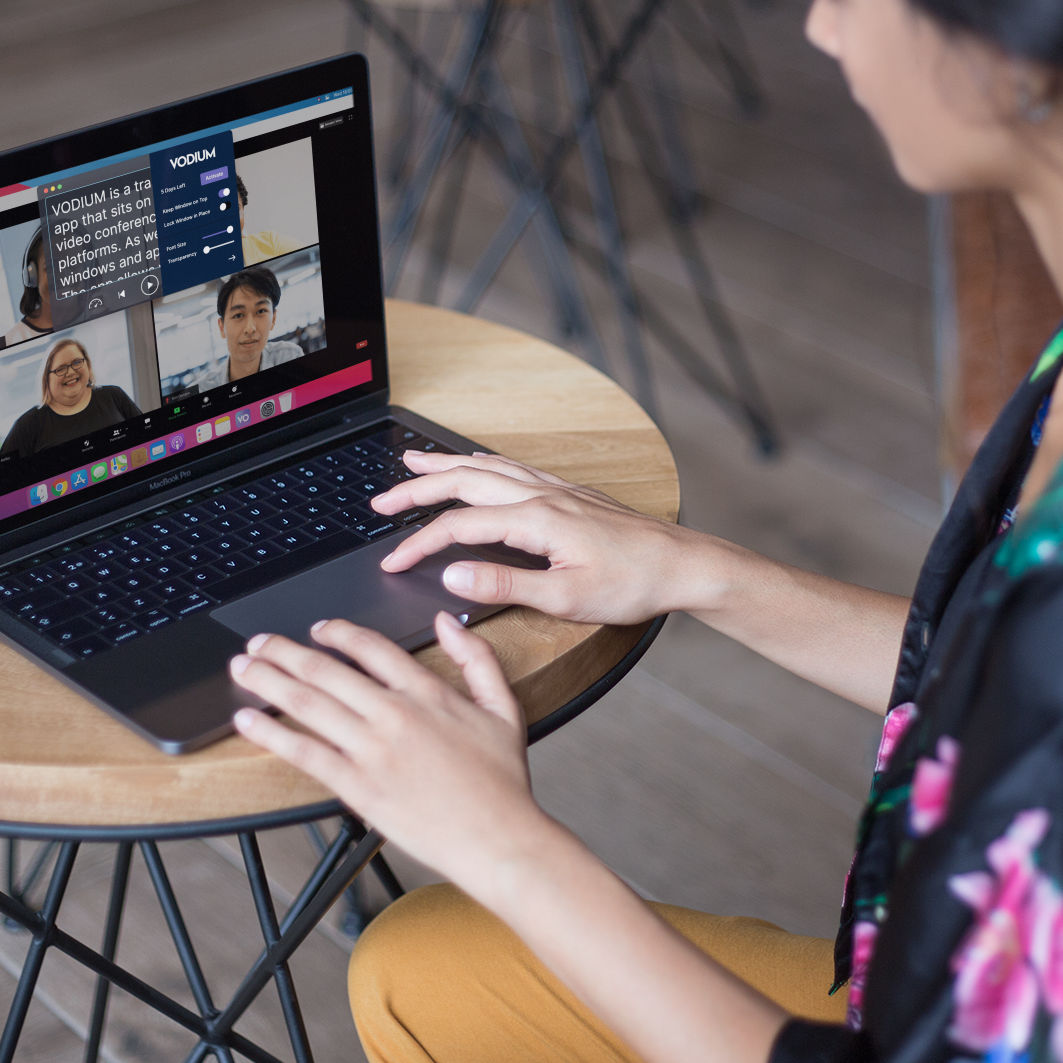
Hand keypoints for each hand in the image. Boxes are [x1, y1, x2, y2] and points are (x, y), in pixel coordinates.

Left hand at [229, 613, 547, 885]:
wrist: (497, 839)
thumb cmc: (502, 783)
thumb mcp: (504, 709)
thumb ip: (477, 658)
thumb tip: (447, 621)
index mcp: (428, 692)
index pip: (371, 647)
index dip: (337, 633)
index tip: (317, 630)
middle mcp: (394, 714)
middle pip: (325, 670)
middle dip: (283, 652)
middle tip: (258, 643)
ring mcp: (372, 750)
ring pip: (307, 703)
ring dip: (267, 681)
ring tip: (242, 669)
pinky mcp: (356, 786)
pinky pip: (304, 752)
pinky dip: (270, 733)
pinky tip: (247, 721)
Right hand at [373, 450, 731, 626]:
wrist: (683, 565)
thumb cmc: (632, 585)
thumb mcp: (565, 599)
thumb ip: (504, 587)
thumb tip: (452, 576)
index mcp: (536, 520)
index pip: (459, 527)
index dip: (418, 545)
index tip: (391, 562)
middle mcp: (542, 495)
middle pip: (465, 481)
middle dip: (417, 489)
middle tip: (380, 502)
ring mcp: (557, 489)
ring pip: (488, 466)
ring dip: (446, 465)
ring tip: (412, 463)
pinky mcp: (571, 492)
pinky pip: (513, 467)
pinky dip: (482, 463)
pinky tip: (477, 465)